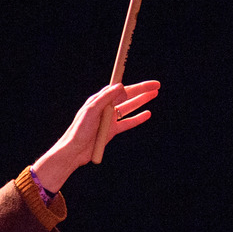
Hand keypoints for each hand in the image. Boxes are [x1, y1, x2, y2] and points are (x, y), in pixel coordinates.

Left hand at [31, 81, 159, 192]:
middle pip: (127, 96)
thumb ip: (105, 98)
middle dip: (142, 90)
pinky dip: (138, 118)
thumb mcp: (91, 110)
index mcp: (99, 100)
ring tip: (155, 94)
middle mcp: (105, 108)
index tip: (145, 80)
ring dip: (142, 101)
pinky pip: (128, 122)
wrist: (75, 151)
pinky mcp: (112, 131)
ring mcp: (109, 120)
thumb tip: (121, 86)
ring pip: (129, 107)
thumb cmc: (79, 130)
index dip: (134, 84)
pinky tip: (148, 113)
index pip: (120, 88)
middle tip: (157, 85)